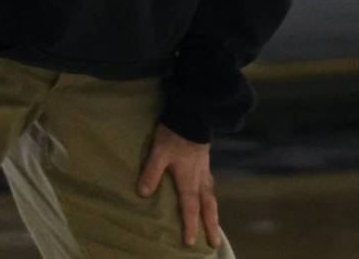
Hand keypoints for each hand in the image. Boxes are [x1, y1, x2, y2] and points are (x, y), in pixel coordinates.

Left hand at [137, 123, 219, 248]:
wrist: (193, 114)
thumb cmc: (175, 134)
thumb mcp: (159, 152)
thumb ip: (152, 172)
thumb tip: (143, 194)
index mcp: (189, 179)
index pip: (190, 206)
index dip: (190, 225)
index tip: (191, 243)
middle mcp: (199, 177)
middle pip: (207, 206)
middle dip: (210, 225)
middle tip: (214, 243)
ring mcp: (204, 169)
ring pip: (211, 196)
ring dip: (214, 212)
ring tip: (215, 224)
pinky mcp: (205, 160)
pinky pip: (210, 185)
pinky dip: (211, 196)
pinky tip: (209, 195)